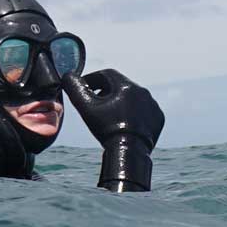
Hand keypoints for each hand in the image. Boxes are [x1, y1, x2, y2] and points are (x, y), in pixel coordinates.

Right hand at [63, 69, 163, 190]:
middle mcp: (143, 92)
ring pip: (132, 97)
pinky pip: (143, 109)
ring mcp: (152, 105)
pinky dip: (133, 112)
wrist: (129, 152)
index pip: (106, 74)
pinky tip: (124, 122)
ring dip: (120, 101)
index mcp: (126, 86)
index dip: (92, 79)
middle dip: (106, 91)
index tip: (84, 87)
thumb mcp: (86, 107)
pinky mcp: (158, 117)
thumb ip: (75, 88)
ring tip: (109, 115)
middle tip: (95, 102)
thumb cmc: (106, 129)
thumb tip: (68, 75)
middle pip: (120, 86)